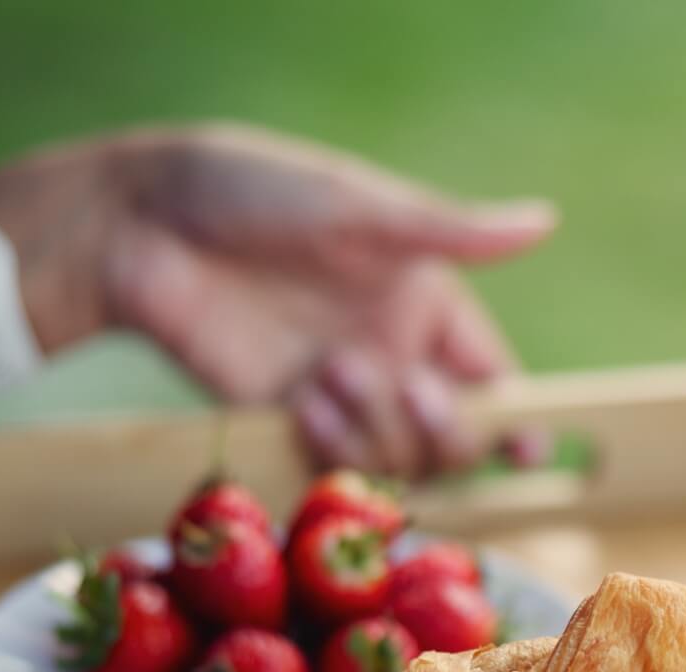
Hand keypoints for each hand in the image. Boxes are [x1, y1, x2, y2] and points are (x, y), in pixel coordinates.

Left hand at [0, 123, 553, 475]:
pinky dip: (331, 447)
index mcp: (424, 302)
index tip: (528, 448)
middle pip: (456, 439)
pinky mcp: (284, 420)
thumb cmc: (253, 192)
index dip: (517, 423)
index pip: (494, 381)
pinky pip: (334, 465)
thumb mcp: (359, 209)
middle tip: (408, 385)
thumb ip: (451, 233)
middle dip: (445, 429)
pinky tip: (302, 399)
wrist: (139, 225)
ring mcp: (339, 393)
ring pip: (398, 462)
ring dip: (377, 430)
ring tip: (328, 373)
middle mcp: (391, 355)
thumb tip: (545, 222)